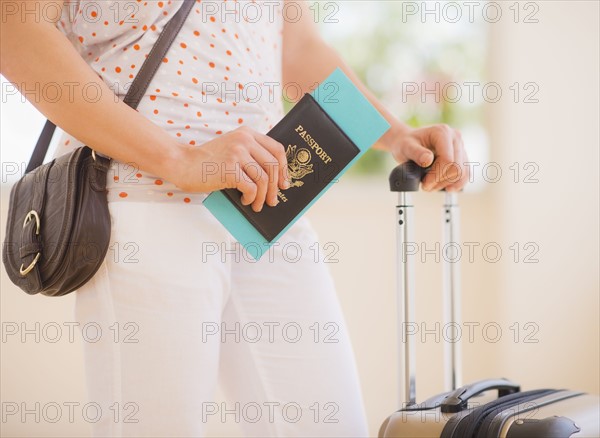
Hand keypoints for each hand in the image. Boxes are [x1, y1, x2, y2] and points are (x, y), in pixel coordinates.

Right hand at [170, 127, 289, 211]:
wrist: (182, 163)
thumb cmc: (207, 161)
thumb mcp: (231, 149)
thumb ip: (250, 154)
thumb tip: (274, 178)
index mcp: (247, 133)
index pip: (277, 149)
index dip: (284, 168)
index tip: (283, 182)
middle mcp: (244, 140)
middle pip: (273, 166)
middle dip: (276, 187)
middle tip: (273, 200)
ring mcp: (237, 153)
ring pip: (264, 179)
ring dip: (263, 196)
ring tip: (258, 205)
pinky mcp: (230, 169)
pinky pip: (251, 187)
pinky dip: (251, 198)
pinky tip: (245, 200)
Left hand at [387, 124, 468, 191]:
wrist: (409, 143)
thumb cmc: (406, 143)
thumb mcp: (405, 147)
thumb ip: (416, 153)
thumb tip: (427, 160)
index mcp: (442, 132)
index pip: (447, 159)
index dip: (437, 175)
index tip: (425, 183)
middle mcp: (455, 137)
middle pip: (457, 168)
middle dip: (441, 181)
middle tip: (426, 185)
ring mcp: (460, 147)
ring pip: (462, 173)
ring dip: (447, 183)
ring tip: (432, 186)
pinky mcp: (462, 156)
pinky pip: (466, 174)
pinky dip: (457, 184)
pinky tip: (447, 188)